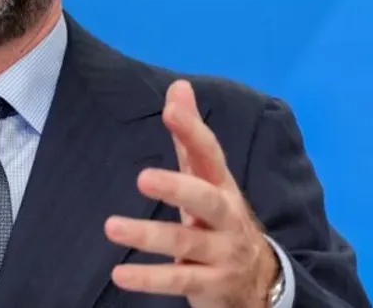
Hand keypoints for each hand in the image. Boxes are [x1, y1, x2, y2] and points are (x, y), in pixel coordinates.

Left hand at [104, 80, 278, 307]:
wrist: (260, 282)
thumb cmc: (221, 221)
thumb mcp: (208, 180)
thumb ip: (189, 138)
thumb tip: (178, 87)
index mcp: (221, 186)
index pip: (209, 154)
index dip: (192, 131)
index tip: (171, 109)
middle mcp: (226, 217)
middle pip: (206, 200)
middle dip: (177, 188)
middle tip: (143, 178)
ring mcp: (222, 253)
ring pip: (186, 243)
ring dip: (148, 235)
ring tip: (112, 227)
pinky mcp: (211, 285)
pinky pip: (179, 282)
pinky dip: (149, 279)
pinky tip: (120, 274)